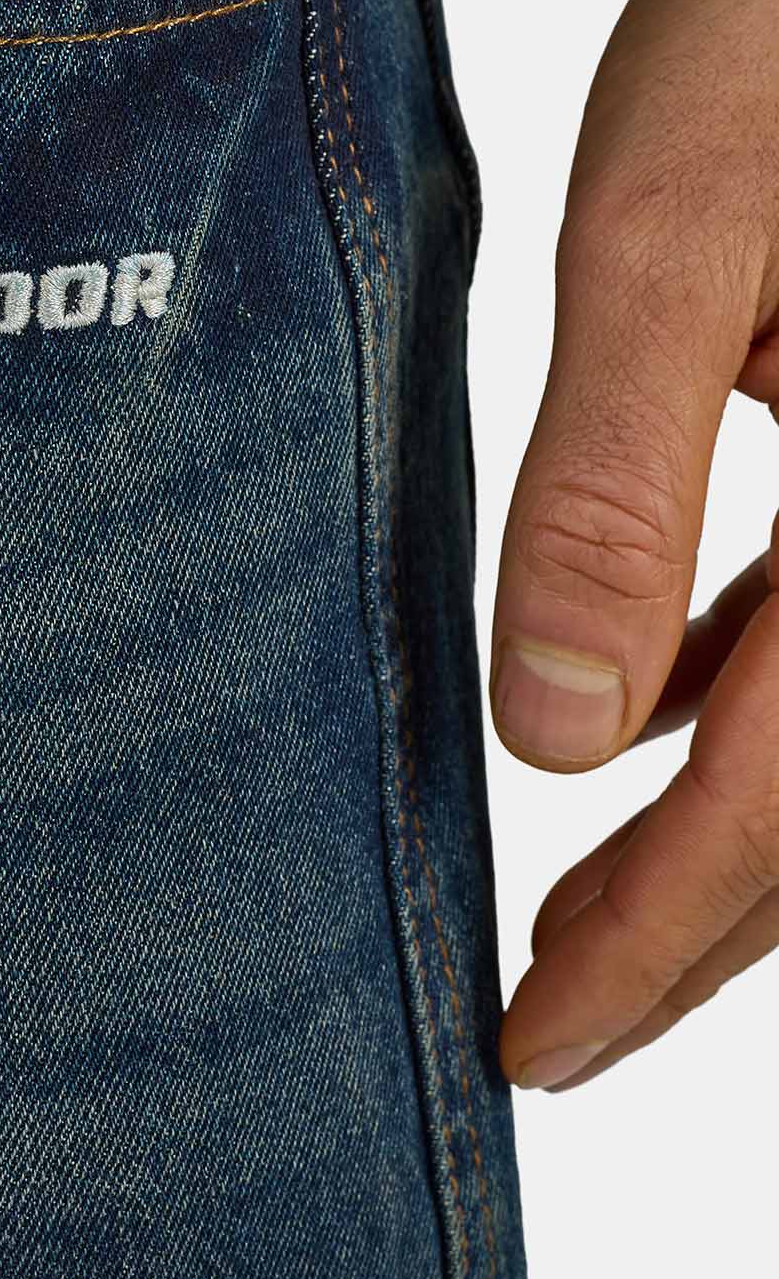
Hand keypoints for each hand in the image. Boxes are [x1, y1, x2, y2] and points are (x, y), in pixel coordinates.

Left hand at [489, 0, 778, 1092]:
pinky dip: (769, 693)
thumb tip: (556, 741)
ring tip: (585, 917)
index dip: (651, 943)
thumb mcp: (675, 230)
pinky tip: (674, 708)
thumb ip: (621, 485)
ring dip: (733, 835)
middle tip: (540, 1035)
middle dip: (690, 936)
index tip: (524, 1048)